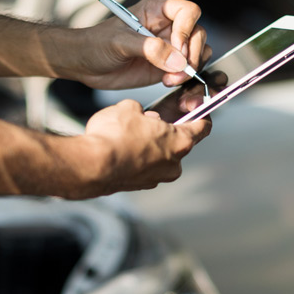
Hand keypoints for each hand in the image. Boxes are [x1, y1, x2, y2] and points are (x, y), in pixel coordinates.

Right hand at [72, 99, 211, 198]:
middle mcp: (173, 164)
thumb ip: (140, 110)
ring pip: (159, 157)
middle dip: (163, 131)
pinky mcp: (139, 186)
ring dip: (148, 146)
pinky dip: (136, 159)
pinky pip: (143, 168)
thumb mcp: (128, 107)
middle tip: (147, 121)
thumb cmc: (113, 136)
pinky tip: (120, 150)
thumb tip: (139, 116)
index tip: (200, 112)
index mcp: (179, 142)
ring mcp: (156, 178)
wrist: (91, 165)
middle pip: (177, 143)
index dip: (201, 116)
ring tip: (127, 136)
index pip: (203, 128)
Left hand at [73, 0, 210, 89]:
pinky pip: (188, 70)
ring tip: (170, 80)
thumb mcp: (119, 43)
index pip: (189, 11)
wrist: (85, 63)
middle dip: (191, 54)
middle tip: (177, 71)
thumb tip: (177, 60)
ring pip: (197, 52)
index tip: (176, 48)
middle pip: (198, 34)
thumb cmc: (97, 44)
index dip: (187, 30)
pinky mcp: (167, 65)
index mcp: (157, 9)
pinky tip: (168, 82)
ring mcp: (169, 46)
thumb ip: (148, 49)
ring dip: (190, 68)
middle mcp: (168, 26)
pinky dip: (185, 78)